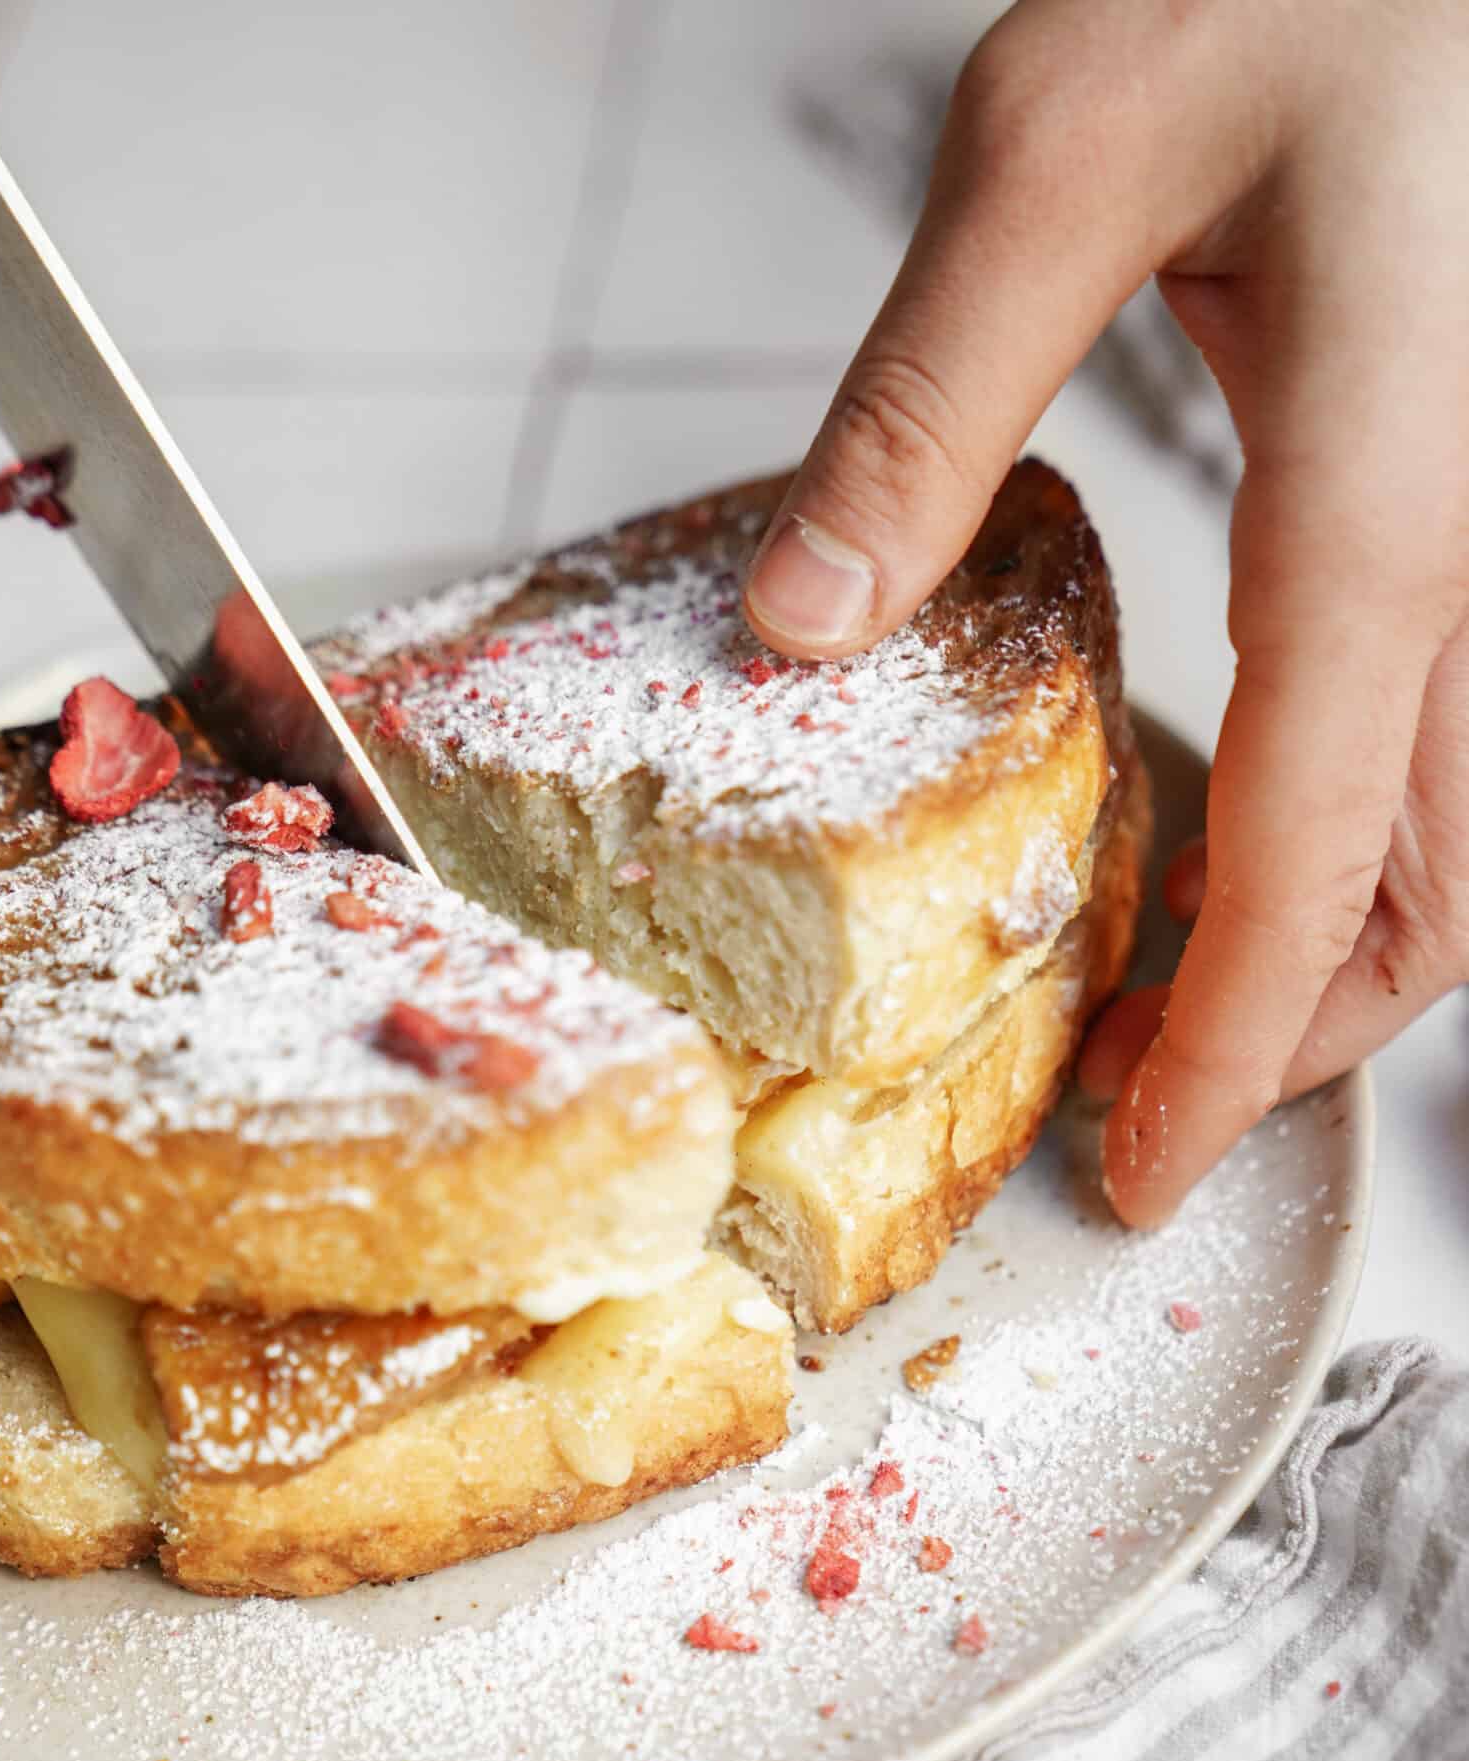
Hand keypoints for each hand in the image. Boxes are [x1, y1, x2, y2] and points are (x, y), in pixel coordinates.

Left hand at [743, 0, 1468, 1225]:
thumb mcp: (1064, 147)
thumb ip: (929, 404)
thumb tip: (805, 621)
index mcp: (1384, 505)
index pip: (1322, 861)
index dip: (1232, 1049)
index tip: (1144, 1165)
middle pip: (1438, 889)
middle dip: (1303, 1034)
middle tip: (1144, 1116)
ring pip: (1457, 822)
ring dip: (1331, 949)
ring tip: (1171, 1009)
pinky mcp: (1457, 490)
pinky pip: (1435, 721)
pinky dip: (1345, 827)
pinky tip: (1227, 836)